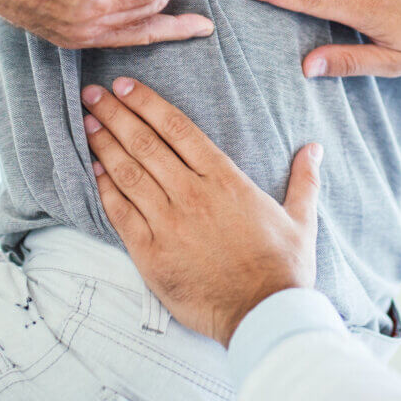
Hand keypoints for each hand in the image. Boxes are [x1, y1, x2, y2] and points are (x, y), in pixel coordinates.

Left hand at [80, 77, 321, 346]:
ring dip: (104, 144)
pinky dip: (104, 188)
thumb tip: (314, 148)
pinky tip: (92, 169)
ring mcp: (168, 223)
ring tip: (87, 122)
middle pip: (145, 143)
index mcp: (225, 179)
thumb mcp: (301, 219)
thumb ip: (304, 179)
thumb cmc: (283, 268)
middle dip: (115, 114)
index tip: (125, 86)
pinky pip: (120, 212)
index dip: (147, 103)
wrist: (263, 315)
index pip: (177, 128)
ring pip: (128, 173)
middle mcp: (192, 194)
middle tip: (92, 94)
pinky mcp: (150, 253)